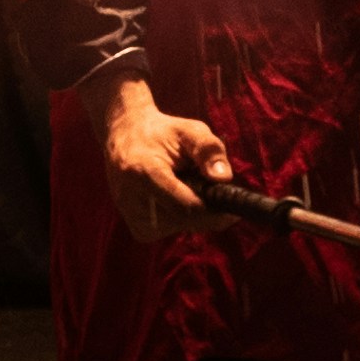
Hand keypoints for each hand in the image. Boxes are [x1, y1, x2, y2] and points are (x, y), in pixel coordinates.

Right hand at [88, 80, 235, 244]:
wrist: (125, 136)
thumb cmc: (163, 132)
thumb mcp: (189, 130)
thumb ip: (208, 149)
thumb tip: (224, 178)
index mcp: (144, 172)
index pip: (186, 206)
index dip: (215, 211)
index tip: (234, 209)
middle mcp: (132, 199)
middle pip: (185, 220)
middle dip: (206, 209)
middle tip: (207, 185)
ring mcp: (132, 217)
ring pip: (180, 227)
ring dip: (193, 212)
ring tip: (184, 184)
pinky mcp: (136, 228)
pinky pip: (172, 230)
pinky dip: (180, 218)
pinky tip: (174, 197)